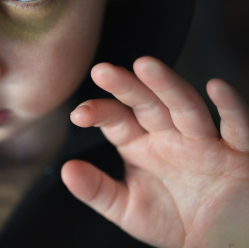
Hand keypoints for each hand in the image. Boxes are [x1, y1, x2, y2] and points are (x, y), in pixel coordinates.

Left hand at [61, 56, 248, 247]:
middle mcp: (170, 136)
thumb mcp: (127, 209)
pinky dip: (230, 108)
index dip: (99, 112)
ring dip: (168, 86)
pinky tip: (215, 87)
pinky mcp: (239, 154)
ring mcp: (204, 142)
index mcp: (140, 144)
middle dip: (126, 86)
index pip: (117, 119)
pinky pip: (237, 128)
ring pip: (186, 107)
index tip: (79, 115)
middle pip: (147, 103)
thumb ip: (97, 190)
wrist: (217, 244)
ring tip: (145, 67)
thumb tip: (66, 170)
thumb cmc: (172, 220)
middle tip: (103, 71)